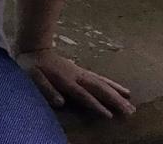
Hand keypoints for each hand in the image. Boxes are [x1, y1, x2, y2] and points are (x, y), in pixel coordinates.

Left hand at [16, 48, 134, 118]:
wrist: (33, 48)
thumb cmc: (31, 65)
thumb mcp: (33, 77)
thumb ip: (46, 89)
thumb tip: (60, 103)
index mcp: (66, 79)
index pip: (83, 95)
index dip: (96, 105)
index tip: (110, 116)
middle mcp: (77, 75)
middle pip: (99, 89)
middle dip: (115, 100)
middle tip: (130, 111)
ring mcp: (80, 72)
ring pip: (102, 83)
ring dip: (117, 93)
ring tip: (131, 102)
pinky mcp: (81, 71)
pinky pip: (100, 79)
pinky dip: (112, 84)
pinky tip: (120, 90)